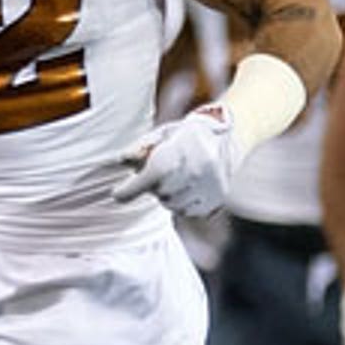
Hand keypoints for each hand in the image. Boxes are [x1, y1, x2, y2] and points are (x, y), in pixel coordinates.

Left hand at [122, 104, 239, 217]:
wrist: (227, 135)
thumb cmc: (187, 134)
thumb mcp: (161, 134)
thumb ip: (139, 147)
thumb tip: (121, 160)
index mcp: (172, 158)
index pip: (142, 183)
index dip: (126, 191)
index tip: (116, 194)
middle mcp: (190, 176)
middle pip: (159, 194)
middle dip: (155, 185)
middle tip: (163, 171)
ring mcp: (206, 189)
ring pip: (174, 205)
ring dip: (170, 195)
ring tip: (178, 176)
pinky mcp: (217, 199)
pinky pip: (190, 211)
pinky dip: (185, 202)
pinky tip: (189, 185)